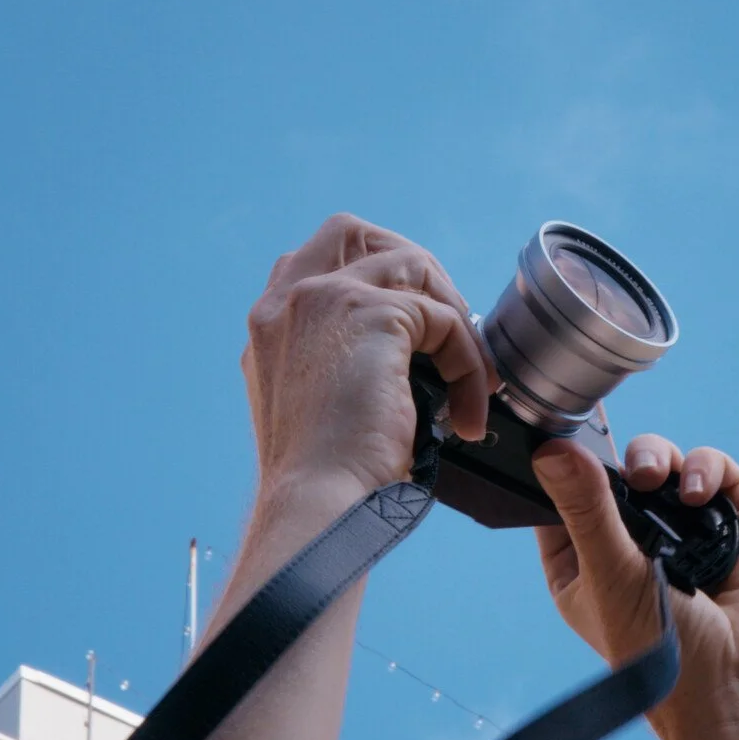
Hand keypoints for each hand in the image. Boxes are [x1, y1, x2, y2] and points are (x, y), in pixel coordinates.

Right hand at [167, 214, 495, 739]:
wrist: (317, 507)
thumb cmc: (326, 480)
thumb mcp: (318, 404)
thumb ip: (338, 360)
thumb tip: (407, 348)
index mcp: (268, 320)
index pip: (320, 255)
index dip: (375, 274)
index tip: (415, 326)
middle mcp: (285, 298)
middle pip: (358, 232)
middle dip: (414, 268)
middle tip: (449, 332)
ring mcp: (323, 298)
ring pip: (415, 268)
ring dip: (453, 322)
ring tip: (469, 381)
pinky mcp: (369, 314)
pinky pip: (445, 320)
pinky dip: (470, 366)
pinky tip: (468, 414)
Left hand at [531, 436, 738, 739]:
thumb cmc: (661, 660)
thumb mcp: (609, 577)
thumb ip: (585, 509)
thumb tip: (551, 451)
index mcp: (585, 568)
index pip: (562, 499)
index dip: (564, 464)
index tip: (566, 432)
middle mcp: (633, 551)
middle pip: (619, 474)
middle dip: (625, 458)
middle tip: (632, 470)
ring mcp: (686, 540)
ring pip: (670, 468)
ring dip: (666, 460)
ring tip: (663, 479)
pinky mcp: (735, 536)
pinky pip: (722, 481)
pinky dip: (711, 472)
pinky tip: (700, 493)